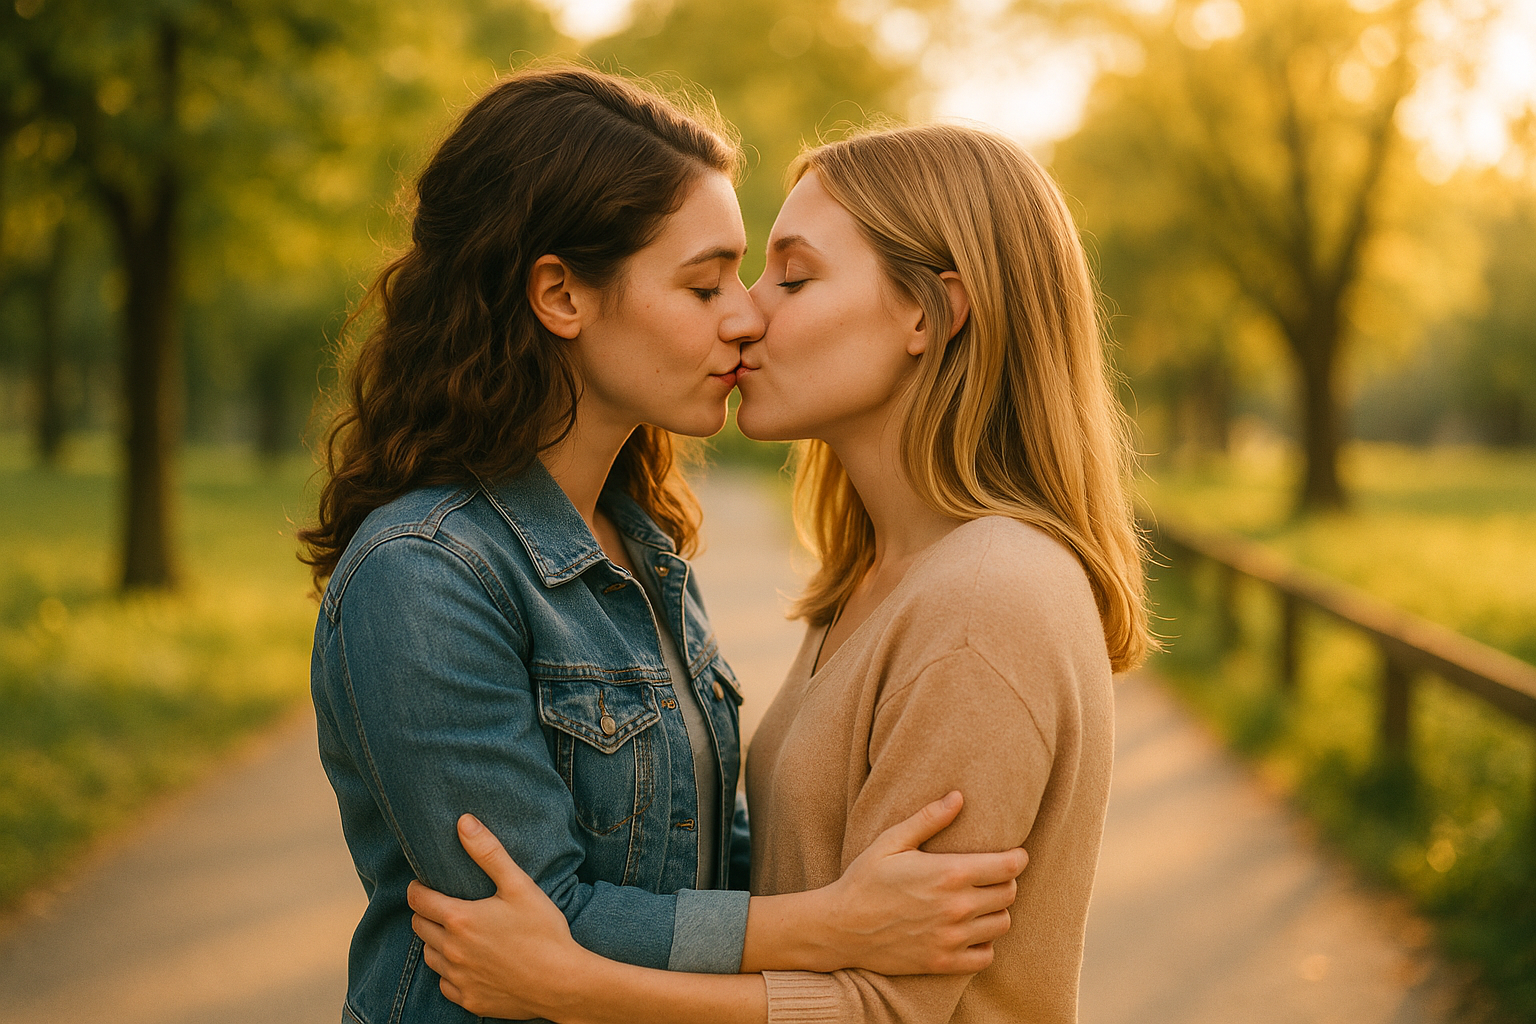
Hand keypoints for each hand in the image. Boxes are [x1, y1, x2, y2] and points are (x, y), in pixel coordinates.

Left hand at [408, 814, 588, 1019]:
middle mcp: (452, 951)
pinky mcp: (468, 1000)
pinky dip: (450, 972)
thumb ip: (488, 852)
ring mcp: (458, 978)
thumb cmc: (543, 931)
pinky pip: (445, 984)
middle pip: (419, 927)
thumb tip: (463, 822)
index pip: (417, 900)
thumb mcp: (519, 885)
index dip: (417, 888)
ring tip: (457, 933)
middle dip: (427, 913)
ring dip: (436, 942)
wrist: (562, 982)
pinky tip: (469, 963)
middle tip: (445, 906)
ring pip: (429, 956)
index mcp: (460, 919)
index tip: (425, 884)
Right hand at [823, 791, 1027, 974]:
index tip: (1015, 854)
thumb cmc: (864, 880)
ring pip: (1002, 924)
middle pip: (1009, 894)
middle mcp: (956, 908)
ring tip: (979, 902)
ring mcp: (951, 939)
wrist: (840, 928)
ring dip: (995, 911)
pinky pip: (985, 956)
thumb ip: (928, 819)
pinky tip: (969, 931)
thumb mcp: (891, 841)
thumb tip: (958, 797)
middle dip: (1005, 881)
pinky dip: (984, 943)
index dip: (1017, 858)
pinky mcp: (943, 963)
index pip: (1008, 867)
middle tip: (990, 876)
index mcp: (948, 873)